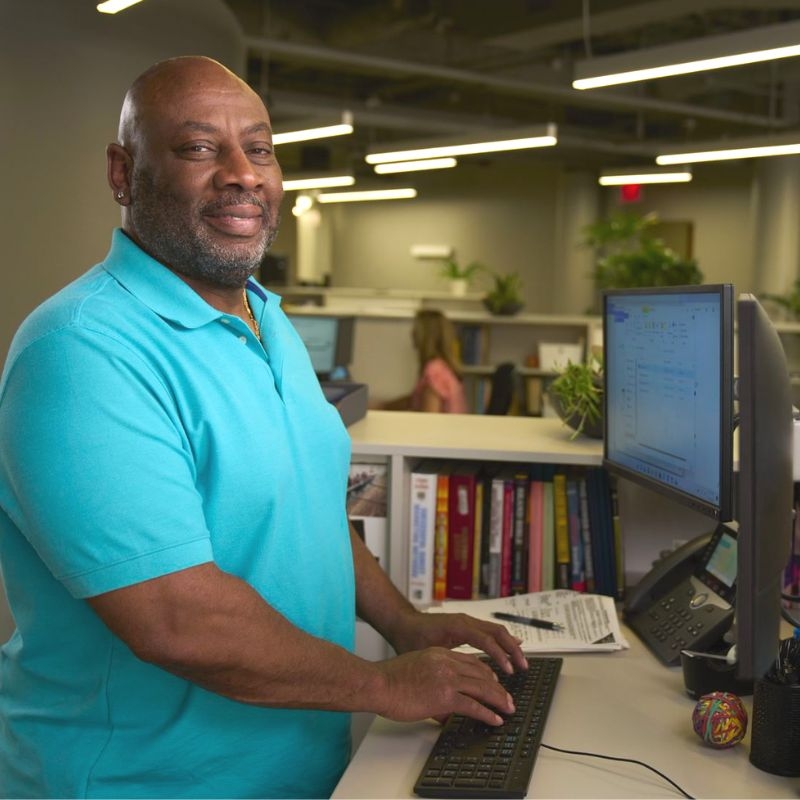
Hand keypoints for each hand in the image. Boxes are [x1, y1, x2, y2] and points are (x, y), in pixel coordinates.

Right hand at [374, 647, 514, 725]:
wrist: (378, 683)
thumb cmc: (390, 678)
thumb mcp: (416, 665)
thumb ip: (432, 673)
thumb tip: (440, 690)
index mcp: (440, 653)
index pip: (472, 662)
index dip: (487, 673)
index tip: (495, 682)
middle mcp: (447, 663)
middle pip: (482, 673)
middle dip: (498, 687)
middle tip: (507, 698)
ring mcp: (447, 679)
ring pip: (482, 688)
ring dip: (499, 700)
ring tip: (508, 709)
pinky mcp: (445, 696)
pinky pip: (473, 706)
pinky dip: (487, 713)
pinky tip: (495, 719)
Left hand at [387, 609, 527, 674]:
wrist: (402, 623)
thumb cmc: (410, 639)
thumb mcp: (425, 658)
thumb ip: (440, 675)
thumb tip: (449, 709)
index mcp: (456, 627)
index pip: (485, 639)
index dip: (499, 656)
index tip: (508, 672)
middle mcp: (464, 621)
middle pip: (497, 632)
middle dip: (512, 650)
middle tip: (523, 668)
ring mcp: (467, 621)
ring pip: (496, 630)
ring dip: (510, 646)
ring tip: (520, 662)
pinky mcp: (467, 625)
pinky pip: (489, 631)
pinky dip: (502, 641)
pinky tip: (509, 651)